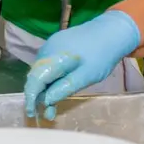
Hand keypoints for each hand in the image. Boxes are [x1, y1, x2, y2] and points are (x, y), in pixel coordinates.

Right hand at [24, 11, 141, 119]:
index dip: (30, 97)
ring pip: (41, 69)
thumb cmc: (102, 56)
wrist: (113, 31)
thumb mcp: (86, 77)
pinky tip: (58, 85)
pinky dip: (50, 76)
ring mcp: (51, 44)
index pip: (34, 79)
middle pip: (35, 75)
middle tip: (48, 112)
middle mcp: (47, 49)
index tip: (31, 113)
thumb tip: (45, 101)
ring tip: (53, 102)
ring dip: (44, 87)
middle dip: (38, 95)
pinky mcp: (57, 43)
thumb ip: (64, 88)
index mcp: (54, 56)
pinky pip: (47, 62)